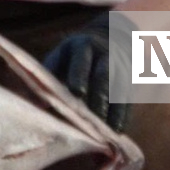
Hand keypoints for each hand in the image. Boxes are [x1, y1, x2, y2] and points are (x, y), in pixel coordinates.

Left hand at [42, 12, 131, 130]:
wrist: (110, 37)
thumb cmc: (75, 54)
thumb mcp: (63, 55)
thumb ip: (51, 74)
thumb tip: (38, 104)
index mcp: (83, 46)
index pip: (82, 60)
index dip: (79, 76)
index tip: (77, 93)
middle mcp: (105, 55)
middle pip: (104, 76)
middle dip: (100, 96)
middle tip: (93, 117)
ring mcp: (122, 68)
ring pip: (120, 89)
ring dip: (114, 110)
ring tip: (107, 131)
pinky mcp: (131, 81)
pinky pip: (129, 99)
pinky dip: (123, 115)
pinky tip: (117, 132)